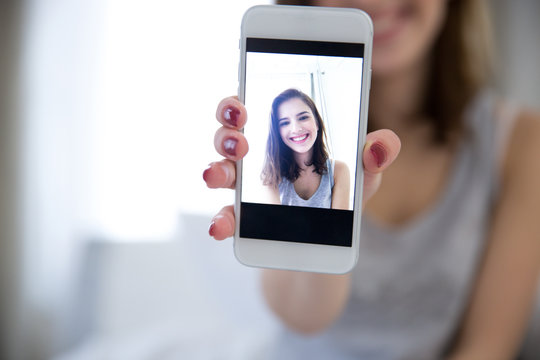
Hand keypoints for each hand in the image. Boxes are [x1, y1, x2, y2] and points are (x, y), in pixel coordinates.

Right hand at [203, 96, 400, 239]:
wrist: (327, 247)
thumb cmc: (338, 203)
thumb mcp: (360, 180)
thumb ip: (371, 160)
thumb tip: (382, 144)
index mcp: (279, 141)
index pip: (250, 113)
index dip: (236, 104)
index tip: (242, 107)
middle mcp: (256, 161)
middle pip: (228, 136)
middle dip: (227, 132)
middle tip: (240, 140)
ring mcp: (247, 191)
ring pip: (221, 171)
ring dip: (217, 170)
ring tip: (221, 175)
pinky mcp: (245, 221)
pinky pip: (228, 217)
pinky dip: (222, 220)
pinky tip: (223, 226)